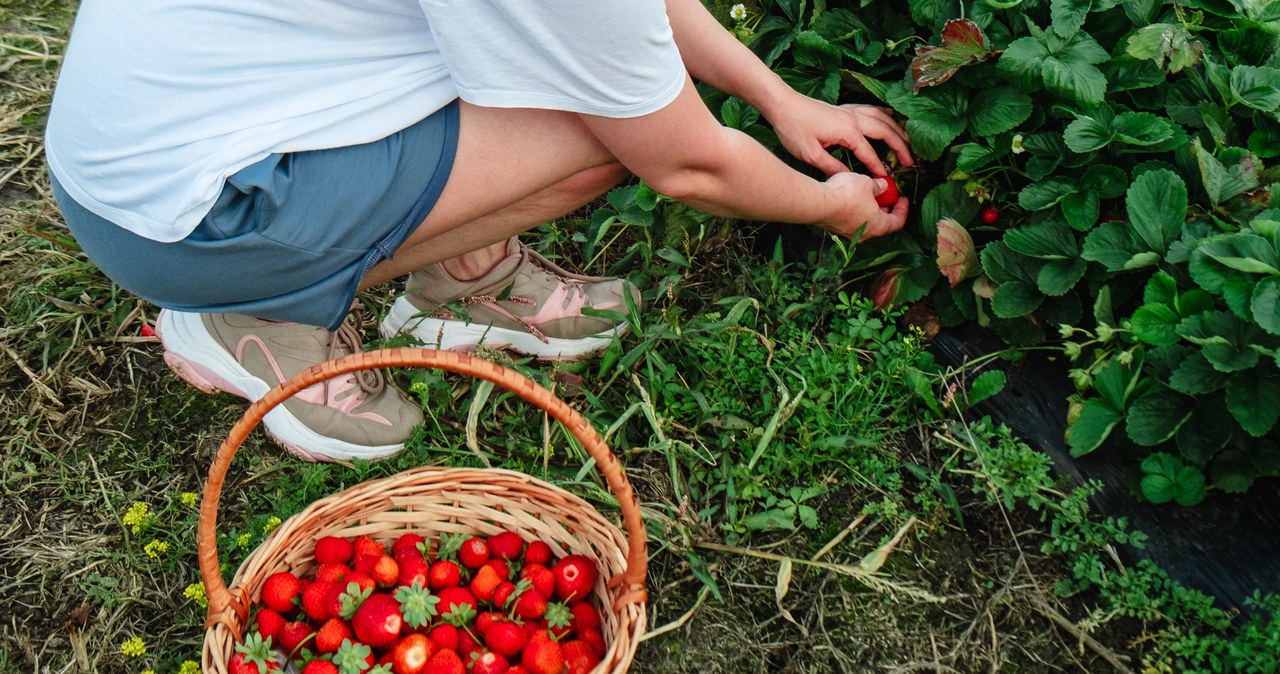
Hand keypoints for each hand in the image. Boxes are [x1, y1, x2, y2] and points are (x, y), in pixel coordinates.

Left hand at [769, 94, 912, 176]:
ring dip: (896, 129)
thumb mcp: (811, 155)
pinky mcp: (843, 107)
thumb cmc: (793, 128)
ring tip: (907, 141)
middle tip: (910, 161)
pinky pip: (871, 109)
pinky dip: (883, 114)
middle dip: (900, 147)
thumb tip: (850, 179)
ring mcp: (850, 110)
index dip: (879, 168)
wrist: (782, 104)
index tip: (888, 180)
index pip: (870, 154)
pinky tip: (888, 115)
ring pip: (882, 117)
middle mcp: (854, 118)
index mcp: (848, 131)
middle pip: (885, 132)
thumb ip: (833, 168)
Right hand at [825, 173, 908, 241]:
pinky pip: (851, 221)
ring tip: (868, 194)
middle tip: (886, 195)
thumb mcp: (867, 183)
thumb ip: (878, 186)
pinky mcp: (836, 229)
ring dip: (869, 209)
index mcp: (879, 226)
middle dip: (885, 208)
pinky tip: (852, 197)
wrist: (818, 203)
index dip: (902, 209)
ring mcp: (849, 233)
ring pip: (865, 222)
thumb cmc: (846, 195)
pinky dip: (856, 211)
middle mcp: (865, 234)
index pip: (898, 222)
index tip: (902, 199)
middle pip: (882, 223)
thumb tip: (883, 185)